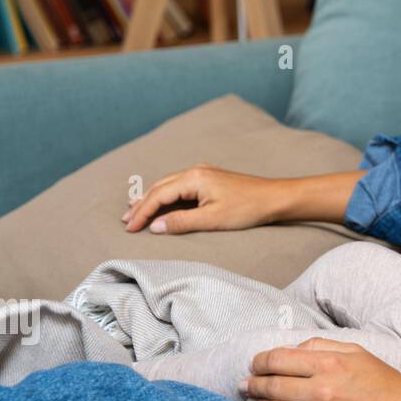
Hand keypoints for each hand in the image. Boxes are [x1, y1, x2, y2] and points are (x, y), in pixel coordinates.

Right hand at [122, 163, 281, 234]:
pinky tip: (162, 204)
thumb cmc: (247, 208)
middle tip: (126, 221)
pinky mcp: (210, 179)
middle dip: (142, 204)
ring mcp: (204, 173)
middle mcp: (196, 171)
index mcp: (194, 178)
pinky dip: (166, 196)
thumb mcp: (213, 220)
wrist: (275, 198)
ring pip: (169, 185)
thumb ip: (182, 222)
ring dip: (152, 199)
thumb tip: (156, 226)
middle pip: (160, 187)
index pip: (159, 196)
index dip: (142, 213)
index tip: (130, 228)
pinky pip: (180, 186)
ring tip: (136, 212)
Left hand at [240, 338, 400, 400]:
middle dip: (253, 382)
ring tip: (250, 398)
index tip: (256, 362)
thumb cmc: (383, 382)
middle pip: (272, 383)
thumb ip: (323, 345)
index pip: (280, 358)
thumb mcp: (357, 352)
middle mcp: (322, 388)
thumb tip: (294, 348)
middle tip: (245, 382)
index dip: (261, 360)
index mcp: (330, 362)